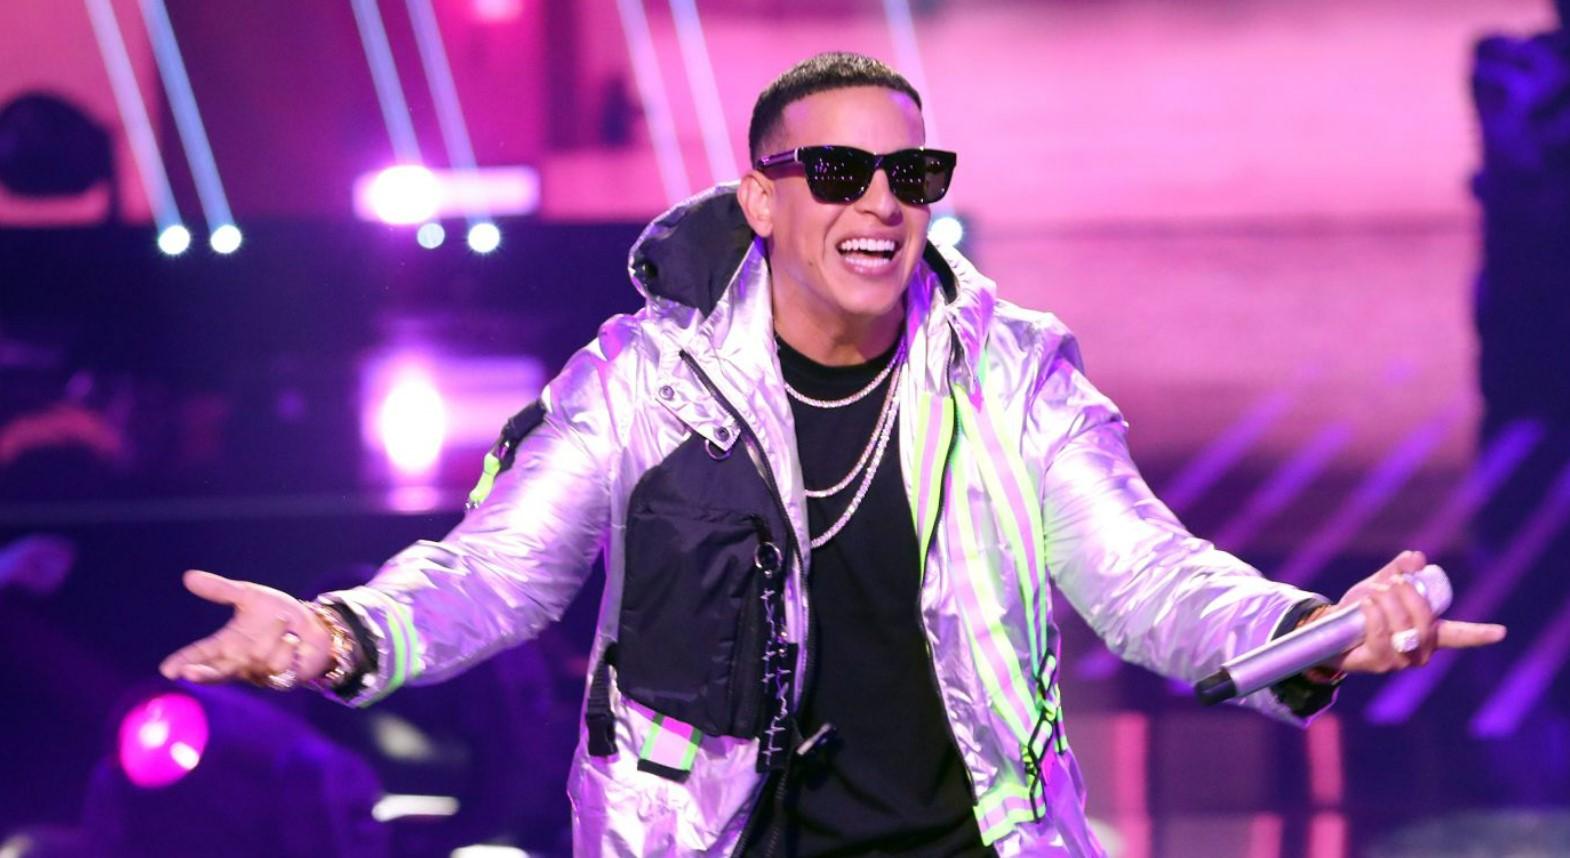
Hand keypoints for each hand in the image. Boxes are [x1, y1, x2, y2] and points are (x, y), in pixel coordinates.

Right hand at [159, 570, 333, 688]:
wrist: (314, 625)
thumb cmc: (278, 612)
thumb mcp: (249, 597)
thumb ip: (221, 590)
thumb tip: (188, 576)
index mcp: (226, 644)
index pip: (199, 654)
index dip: (183, 661)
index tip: (167, 669)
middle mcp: (239, 662)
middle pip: (216, 673)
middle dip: (203, 674)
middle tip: (189, 673)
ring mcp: (258, 674)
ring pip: (259, 654)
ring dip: (274, 633)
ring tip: (284, 623)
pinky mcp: (279, 680)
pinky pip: (280, 662)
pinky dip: (289, 645)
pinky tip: (295, 642)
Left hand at [1319, 550, 1506, 674]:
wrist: (1327, 629)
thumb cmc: (1360, 611)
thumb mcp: (1380, 587)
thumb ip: (1398, 572)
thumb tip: (1416, 557)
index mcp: (1427, 633)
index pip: (1458, 635)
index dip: (1479, 634)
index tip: (1501, 632)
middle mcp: (1418, 651)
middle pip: (1426, 624)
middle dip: (1411, 597)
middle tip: (1394, 581)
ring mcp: (1399, 661)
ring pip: (1405, 629)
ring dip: (1389, 603)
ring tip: (1375, 591)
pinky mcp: (1377, 664)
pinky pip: (1382, 636)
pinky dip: (1374, 615)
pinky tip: (1365, 604)